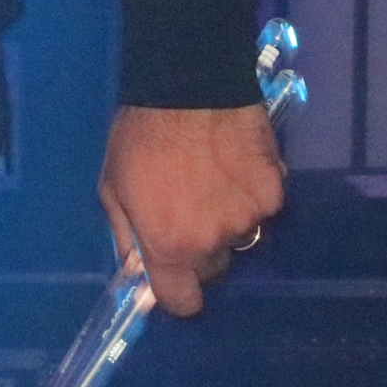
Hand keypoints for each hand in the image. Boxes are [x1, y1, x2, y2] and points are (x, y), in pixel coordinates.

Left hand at [99, 103, 286, 318]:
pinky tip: (238, 162)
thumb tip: (138, 266)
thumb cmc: (140, 135)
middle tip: (192, 209)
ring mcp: (249, 217)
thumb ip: (127, 234)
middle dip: (203, 248)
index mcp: (170, 246)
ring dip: (230, 217)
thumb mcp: (112, 187)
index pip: (183, 301)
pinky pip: (263, 204)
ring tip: (215, 178)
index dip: (180, 293)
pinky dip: (252, 190)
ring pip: (241, 234)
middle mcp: (214, 241)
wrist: (188, 85)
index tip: (178, 278)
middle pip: (214, 267)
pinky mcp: (274, 190)